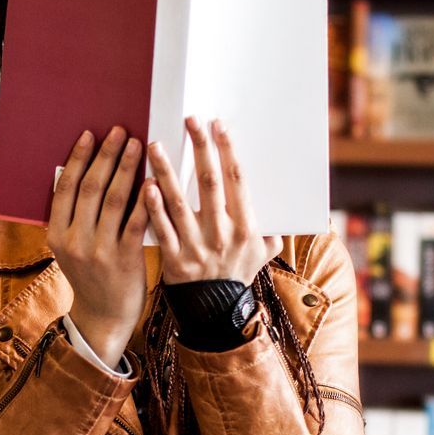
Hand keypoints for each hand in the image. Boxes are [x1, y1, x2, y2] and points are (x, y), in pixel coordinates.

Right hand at [48, 125, 150, 366]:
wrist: (103, 317)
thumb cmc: (91, 276)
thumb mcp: (70, 248)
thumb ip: (73, 216)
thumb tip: (82, 172)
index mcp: (56, 234)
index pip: (65, 187)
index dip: (79, 158)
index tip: (90, 134)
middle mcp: (74, 240)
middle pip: (90, 188)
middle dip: (106, 155)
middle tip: (120, 131)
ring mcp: (99, 251)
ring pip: (113, 200)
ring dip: (126, 168)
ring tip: (138, 144)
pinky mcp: (124, 260)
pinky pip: (135, 222)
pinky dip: (144, 199)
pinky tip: (153, 179)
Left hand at [145, 117, 283, 286]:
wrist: (216, 313)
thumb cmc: (238, 275)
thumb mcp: (264, 252)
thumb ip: (273, 227)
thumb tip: (288, 203)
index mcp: (246, 227)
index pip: (237, 181)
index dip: (228, 151)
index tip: (218, 126)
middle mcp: (222, 235)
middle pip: (209, 183)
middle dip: (200, 149)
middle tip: (190, 121)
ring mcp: (196, 247)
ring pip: (179, 202)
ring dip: (167, 171)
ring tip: (155, 144)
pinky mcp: (174, 260)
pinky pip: (161, 229)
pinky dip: (153, 207)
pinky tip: (145, 185)